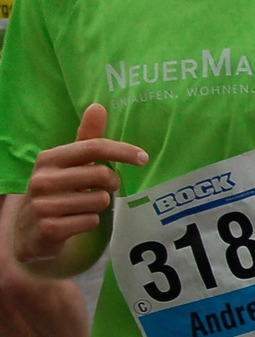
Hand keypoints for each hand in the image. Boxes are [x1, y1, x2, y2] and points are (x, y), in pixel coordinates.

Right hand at [14, 105, 144, 264]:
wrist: (29, 230)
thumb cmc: (57, 189)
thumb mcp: (68, 163)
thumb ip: (86, 138)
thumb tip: (98, 106)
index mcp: (49, 158)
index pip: (94, 148)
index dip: (123, 151)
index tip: (143, 158)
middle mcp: (42, 179)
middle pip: (101, 175)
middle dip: (111, 183)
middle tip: (102, 188)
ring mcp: (43, 205)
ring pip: (100, 201)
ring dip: (100, 204)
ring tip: (83, 205)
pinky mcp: (49, 228)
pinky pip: (91, 221)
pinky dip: (90, 221)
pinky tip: (75, 221)